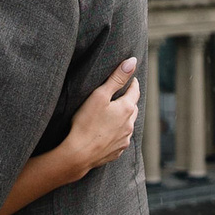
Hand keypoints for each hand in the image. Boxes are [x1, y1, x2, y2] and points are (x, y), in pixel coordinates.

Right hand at [60, 59, 140, 178]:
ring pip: (128, 124)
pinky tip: (108, 133)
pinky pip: (121, 138)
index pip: (134, 91)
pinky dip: (117, 133)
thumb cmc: (86, 122)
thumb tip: (133, 61)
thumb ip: (117, 78)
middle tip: (122, 95)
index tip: (130, 78)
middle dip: (129, 100)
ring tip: (114, 114)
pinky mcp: (117, 151)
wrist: (79, 154)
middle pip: (133, 108)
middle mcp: (130, 125)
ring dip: (124, 118)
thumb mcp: (100, 95)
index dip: (132, 83)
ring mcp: (124, 139)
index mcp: (127, 109)